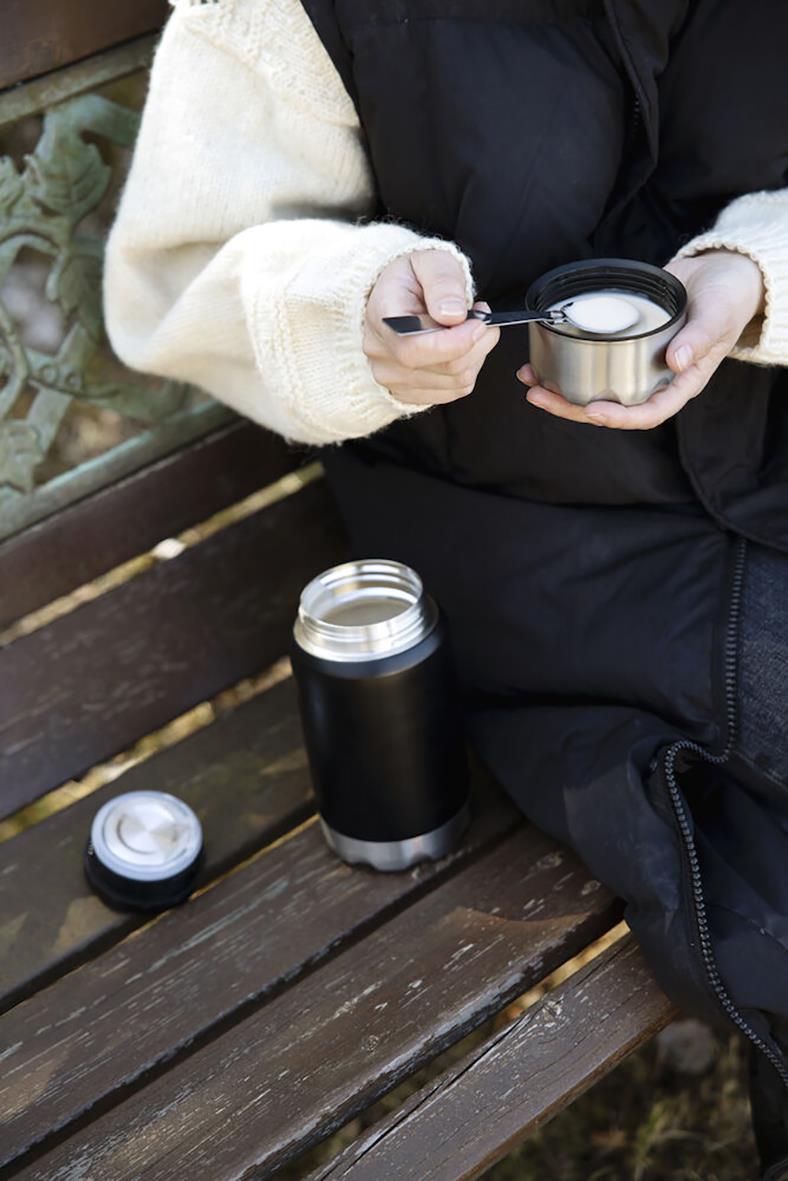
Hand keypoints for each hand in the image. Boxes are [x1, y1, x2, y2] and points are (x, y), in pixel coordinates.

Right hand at [364, 249, 499, 404]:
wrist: (397, 295)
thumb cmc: (414, 277)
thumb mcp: (431, 261)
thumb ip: (443, 283)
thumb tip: (453, 315)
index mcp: (381, 318)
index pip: (416, 347)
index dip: (457, 340)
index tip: (480, 321)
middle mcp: (380, 354)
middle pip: (444, 368)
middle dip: (477, 344)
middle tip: (484, 319)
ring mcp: (391, 377)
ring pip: (455, 382)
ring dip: (476, 356)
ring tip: (471, 329)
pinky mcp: (407, 392)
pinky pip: (453, 391)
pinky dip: (467, 370)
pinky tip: (461, 348)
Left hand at [516, 250, 765, 428]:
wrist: (720, 273)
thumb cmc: (726, 298)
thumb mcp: (717, 315)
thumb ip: (699, 338)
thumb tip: (675, 362)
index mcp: (680, 383)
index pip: (648, 413)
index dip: (619, 417)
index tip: (592, 410)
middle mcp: (654, 380)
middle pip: (610, 407)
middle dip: (572, 407)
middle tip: (538, 396)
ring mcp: (636, 364)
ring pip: (594, 388)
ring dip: (559, 390)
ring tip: (530, 381)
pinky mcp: (621, 345)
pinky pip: (590, 363)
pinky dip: (564, 364)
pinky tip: (540, 360)